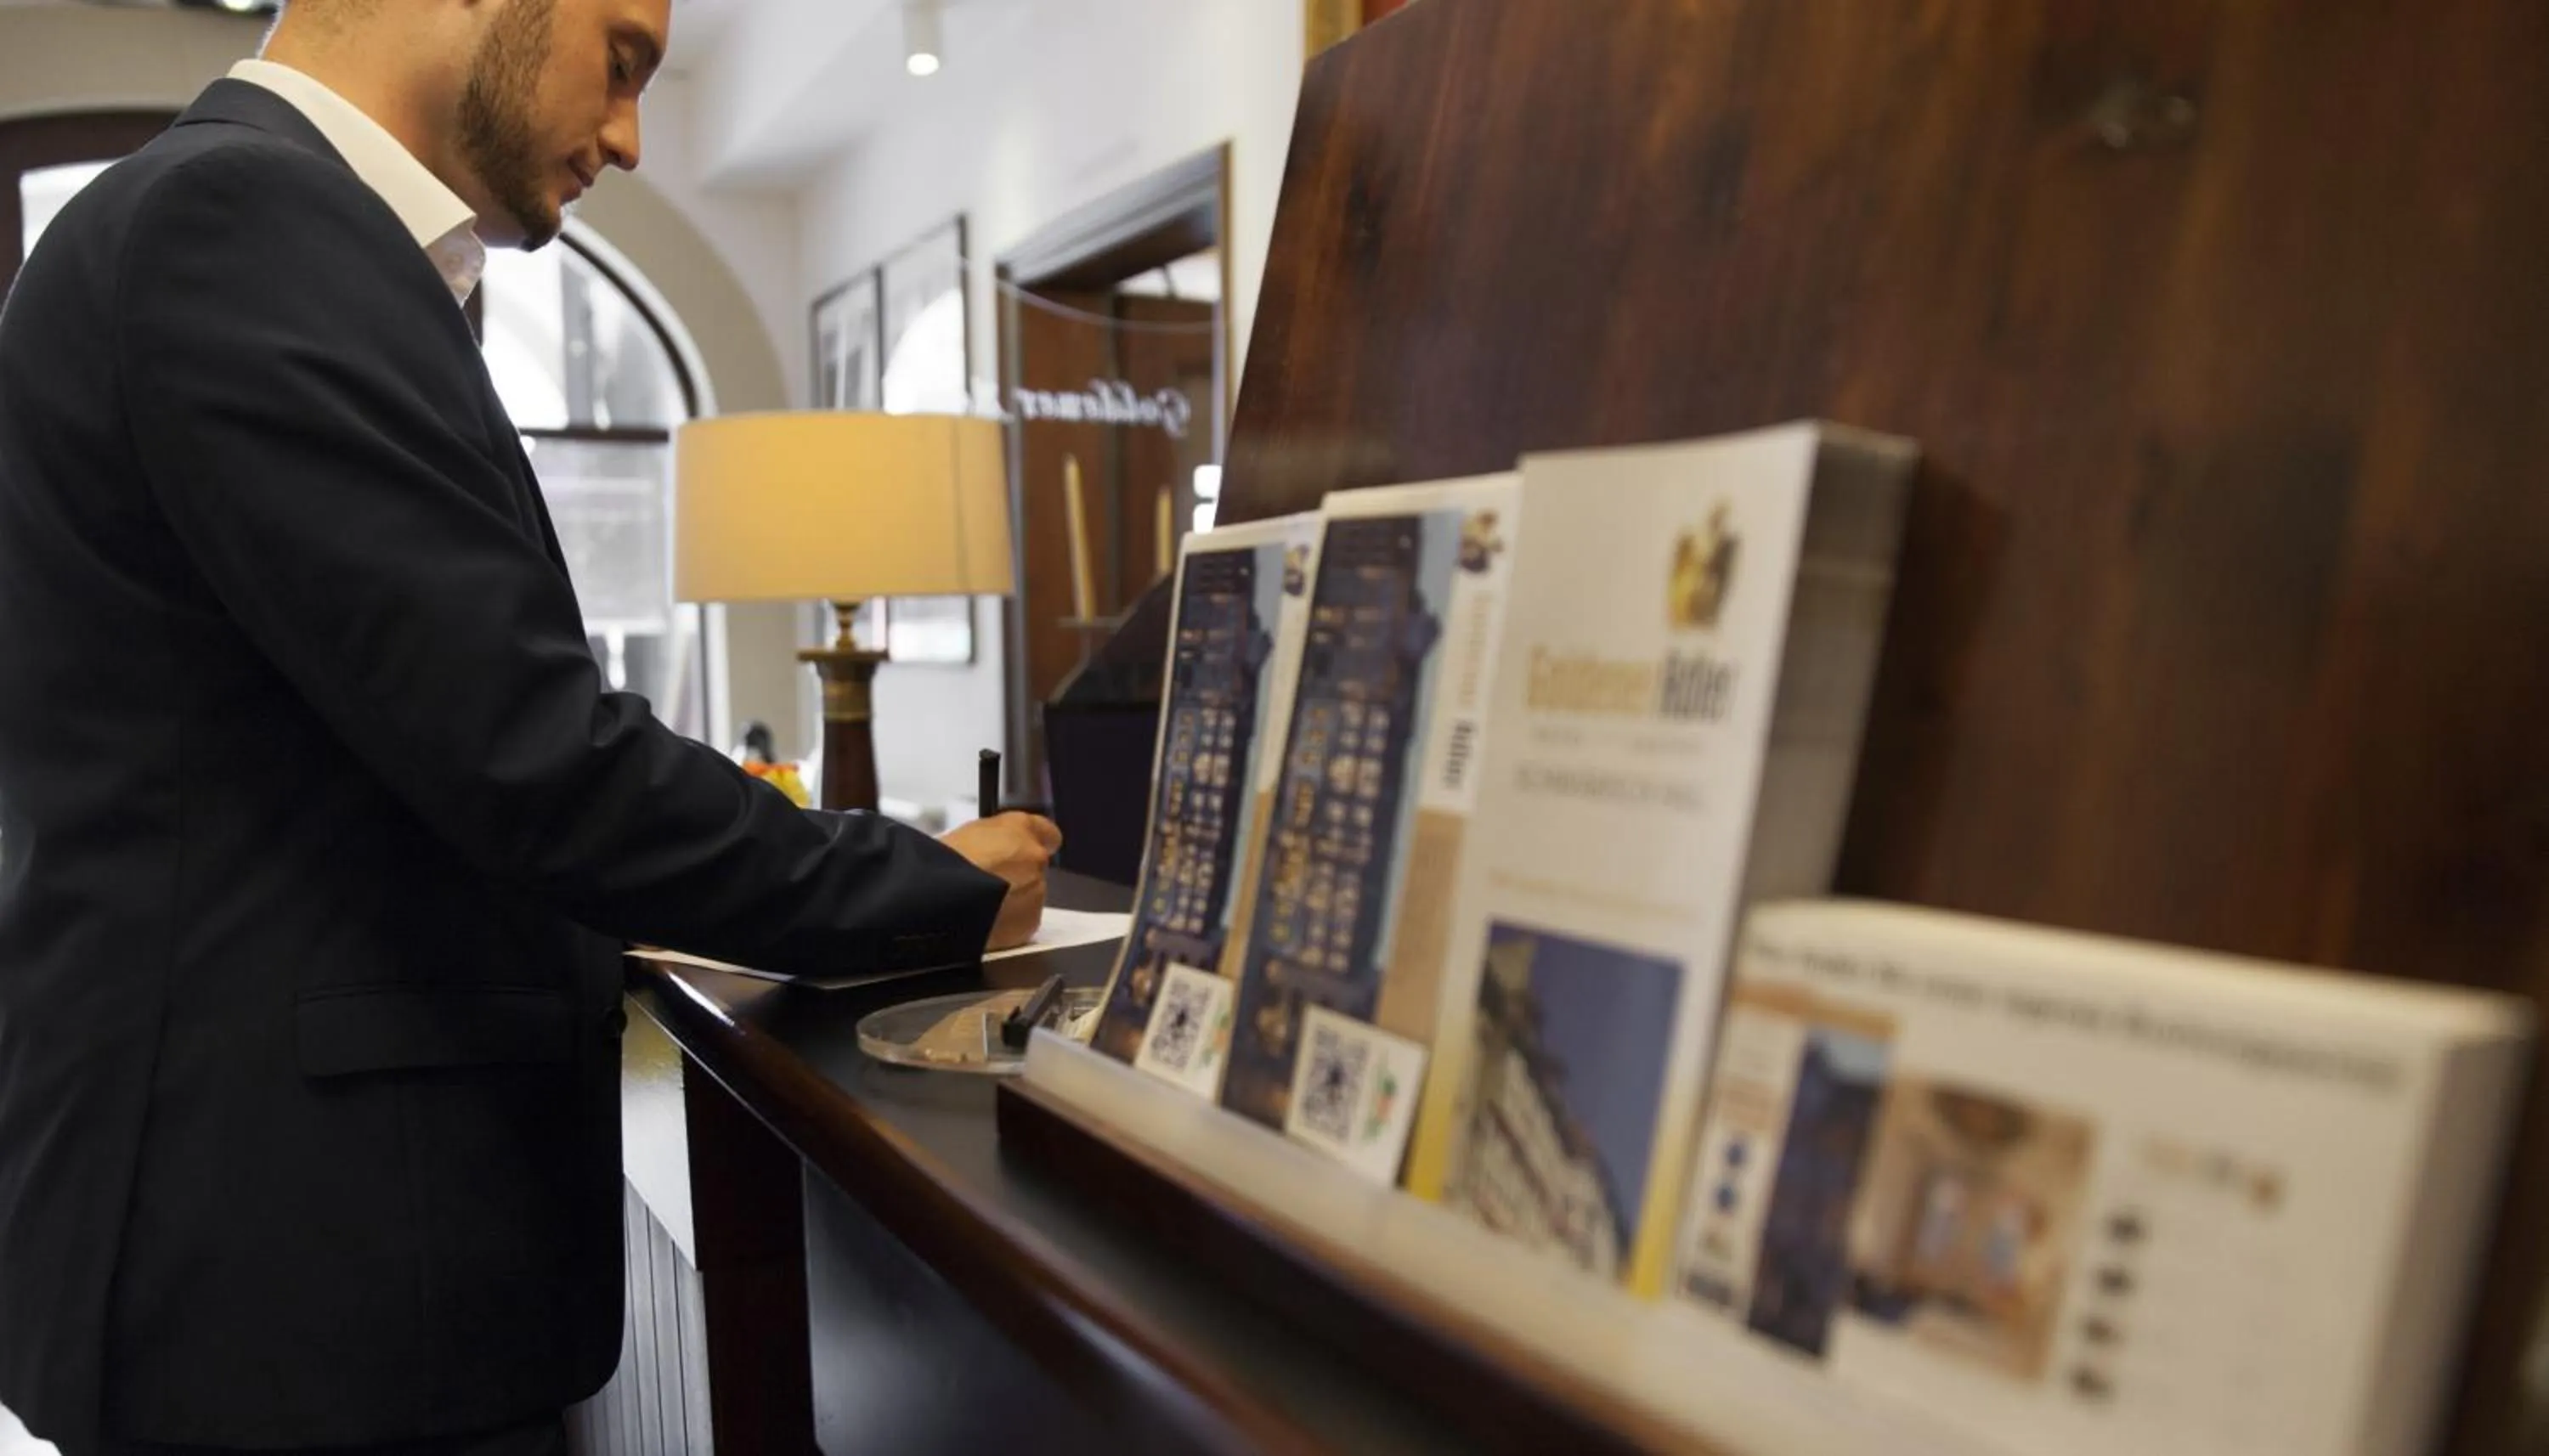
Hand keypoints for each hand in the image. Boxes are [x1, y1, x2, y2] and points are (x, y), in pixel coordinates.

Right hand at [939, 812, 1061, 951]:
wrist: (942, 897)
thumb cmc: (944, 861)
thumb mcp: (966, 834)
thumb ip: (992, 840)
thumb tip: (992, 850)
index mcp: (1020, 827)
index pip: (1046, 832)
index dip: (1034, 843)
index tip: (1024, 851)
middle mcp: (1035, 856)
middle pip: (1034, 868)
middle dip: (1016, 875)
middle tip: (986, 884)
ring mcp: (1036, 890)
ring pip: (1029, 896)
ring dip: (1012, 900)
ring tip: (980, 905)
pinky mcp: (1030, 921)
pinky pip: (1022, 922)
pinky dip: (1008, 924)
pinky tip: (985, 922)